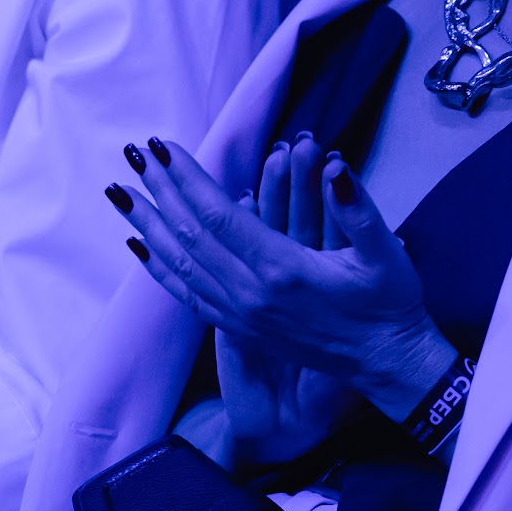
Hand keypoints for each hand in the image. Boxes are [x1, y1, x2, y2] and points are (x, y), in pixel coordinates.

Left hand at [109, 135, 457, 421]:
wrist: (386, 364)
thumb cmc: (389, 304)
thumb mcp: (385, 253)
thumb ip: (358, 209)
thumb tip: (336, 168)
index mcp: (283, 270)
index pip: (219, 215)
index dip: (188, 178)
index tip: (163, 146)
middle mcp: (252, 295)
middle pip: (191, 236)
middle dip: (160, 191)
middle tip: (134, 153)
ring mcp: (242, 316)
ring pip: (182, 264)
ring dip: (150, 225)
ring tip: (121, 192)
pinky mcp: (240, 329)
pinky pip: (188, 294)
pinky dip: (160, 267)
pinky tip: (141, 245)